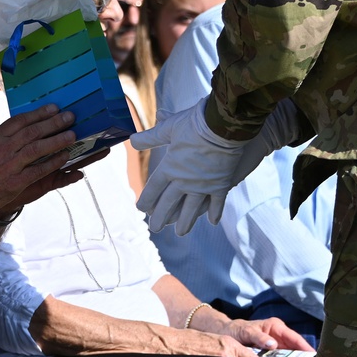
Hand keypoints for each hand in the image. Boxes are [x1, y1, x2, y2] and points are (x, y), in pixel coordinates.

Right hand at [0, 104, 78, 217]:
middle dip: (53, 123)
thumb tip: (17, 128)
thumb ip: (0, 138)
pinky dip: (53, 162)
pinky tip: (64, 156)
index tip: (53, 108)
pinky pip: (39, 169)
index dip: (39, 113)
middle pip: (32, 131)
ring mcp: (9, 165)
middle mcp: (2, 148)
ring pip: (38, 148)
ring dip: (57, 140)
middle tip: (69, 117)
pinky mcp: (16, 182)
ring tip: (72, 134)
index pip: (20, 120)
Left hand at [134, 97, 303, 234]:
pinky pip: (217, 203)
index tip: (141, 209)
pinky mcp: (221, 184)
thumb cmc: (194, 123)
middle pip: (170, 203)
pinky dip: (214, 213)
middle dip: (161, 217)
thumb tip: (131, 141)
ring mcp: (204, 185)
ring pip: (192, 209)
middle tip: (155, 228)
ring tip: (180, 233)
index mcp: (170, 167)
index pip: (154, 188)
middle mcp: (184, 181)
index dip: (147, 199)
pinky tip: (212, 222)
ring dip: (185, 222)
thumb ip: (150, 138)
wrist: (224, 126)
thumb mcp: (169, 128)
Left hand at [220, 317, 315, 352]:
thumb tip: (273, 344)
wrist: (228, 333)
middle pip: (297, 348)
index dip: (306, 348)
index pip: (295, 338)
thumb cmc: (237, 329)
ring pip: (291, 356)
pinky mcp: (273, 352)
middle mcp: (279, 335)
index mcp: (276, 327)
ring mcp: (277, 344)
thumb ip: (258, 336)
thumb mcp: (246, 331)